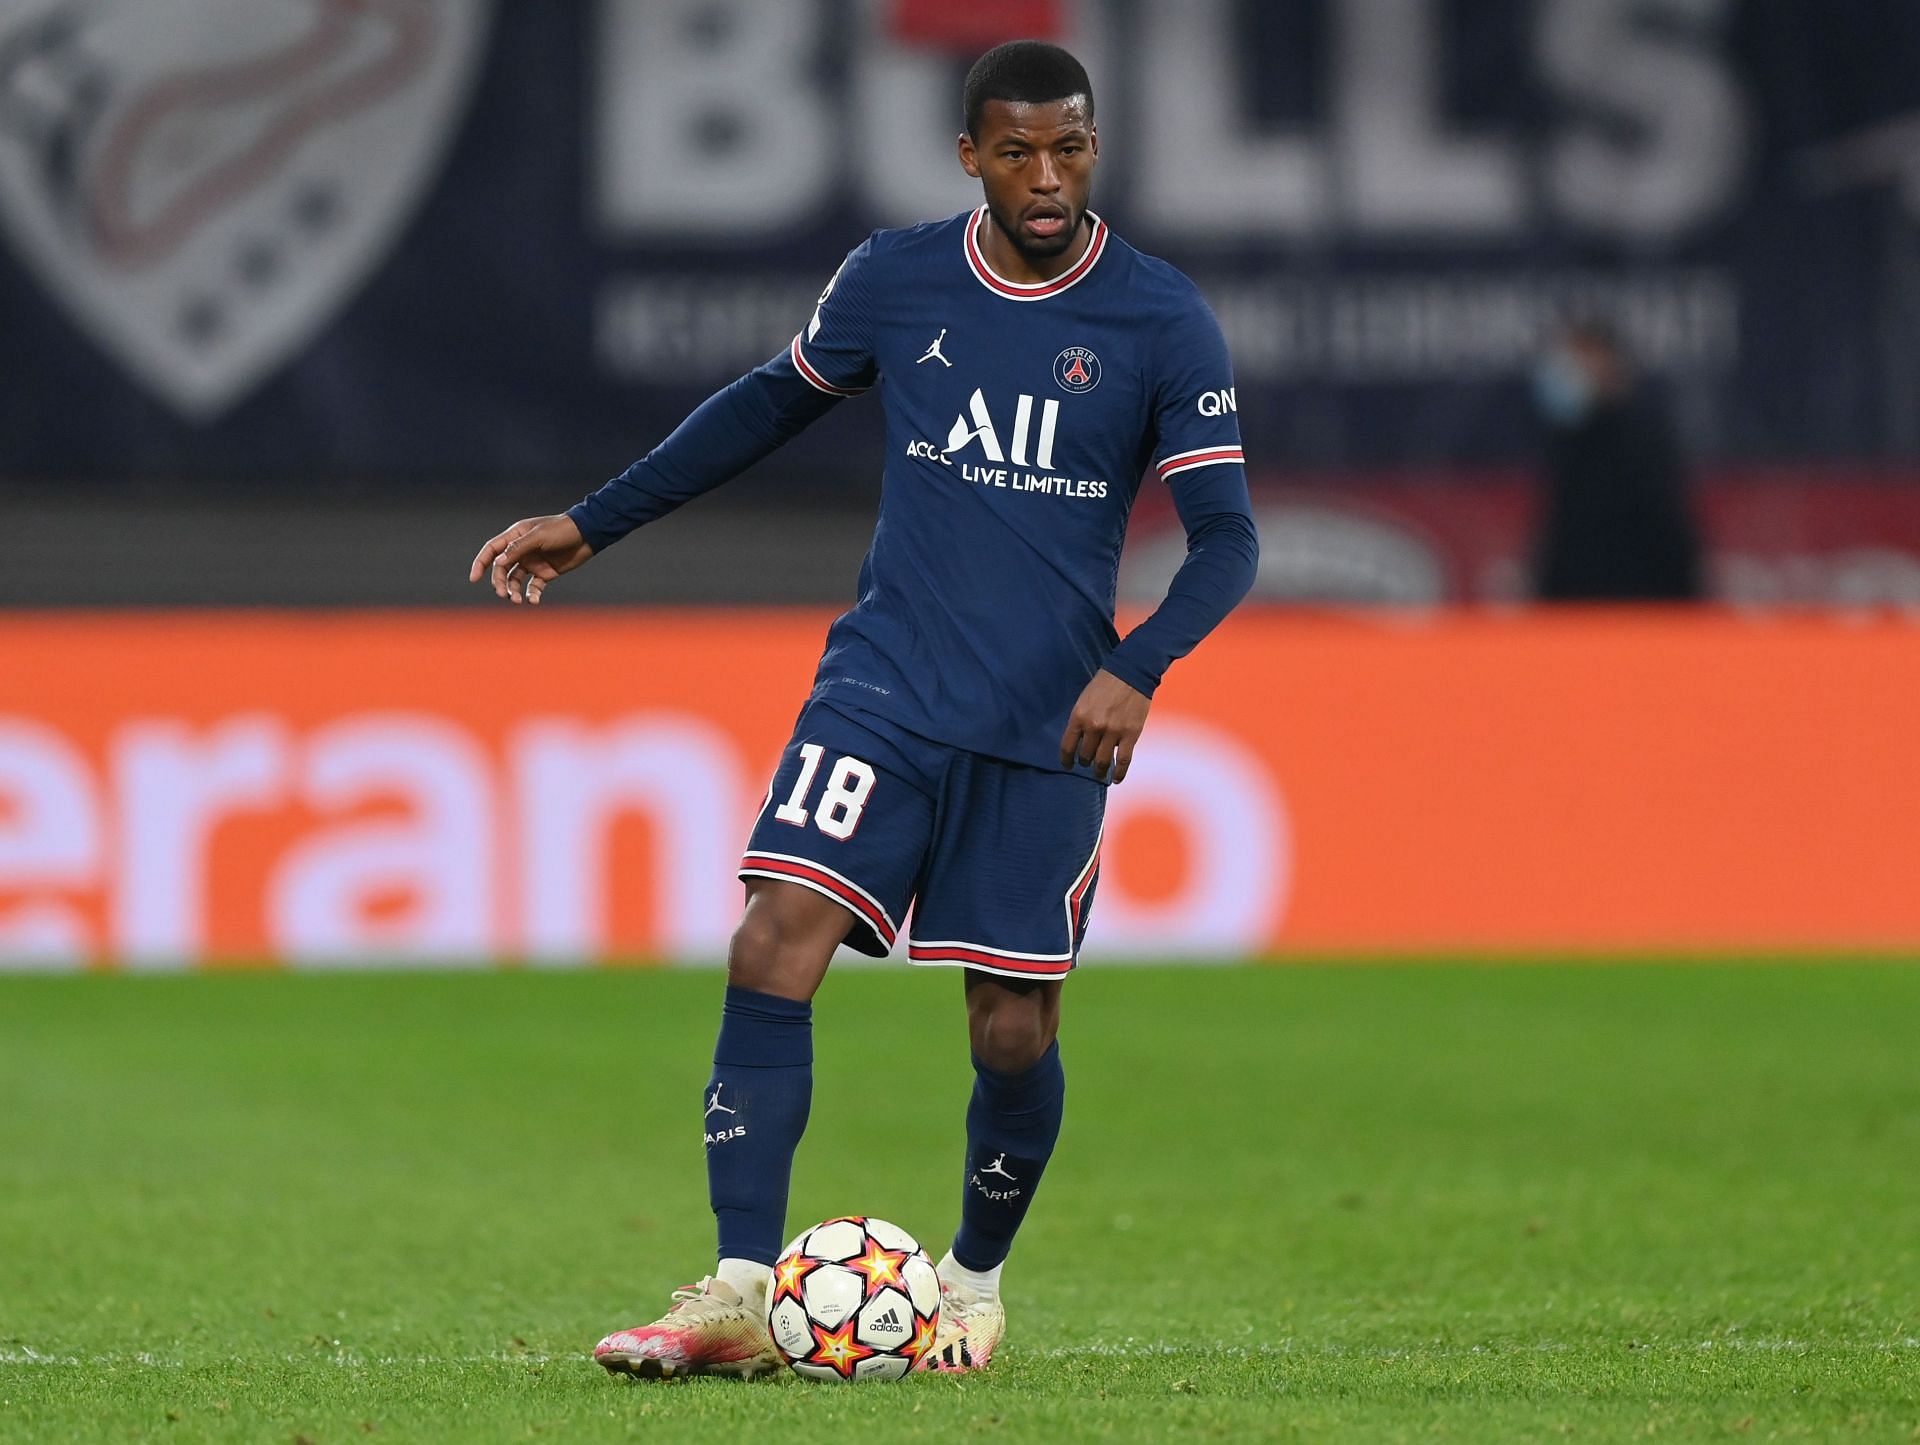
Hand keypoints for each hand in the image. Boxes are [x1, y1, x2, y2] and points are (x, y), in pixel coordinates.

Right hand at [468, 514, 594, 603]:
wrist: (588, 535)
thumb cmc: (562, 530)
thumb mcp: (539, 537)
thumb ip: (518, 549)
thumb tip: (497, 563)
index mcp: (515, 536)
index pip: (491, 550)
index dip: (480, 563)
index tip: (474, 578)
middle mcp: (521, 550)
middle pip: (501, 569)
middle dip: (499, 583)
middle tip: (503, 594)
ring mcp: (532, 562)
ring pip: (515, 580)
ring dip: (513, 591)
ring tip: (517, 601)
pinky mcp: (545, 573)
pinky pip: (533, 587)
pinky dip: (531, 595)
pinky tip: (533, 601)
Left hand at [1059, 669, 1150, 782]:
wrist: (1131, 672)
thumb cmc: (1105, 684)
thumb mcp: (1084, 699)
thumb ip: (1080, 720)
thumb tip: (1079, 742)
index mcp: (1079, 716)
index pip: (1067, 747)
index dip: (1066, 760)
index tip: (1068, 765)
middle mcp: (1094, 727)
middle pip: (1085, 755)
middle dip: (1085, 762)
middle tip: (1087, 763)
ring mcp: (1113, 732)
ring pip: (1103, 761)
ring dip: (1099, 771)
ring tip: (1099, 774)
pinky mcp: (1131, 734)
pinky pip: (1124, 761)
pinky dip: (1119, 773)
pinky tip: (1115, 779)